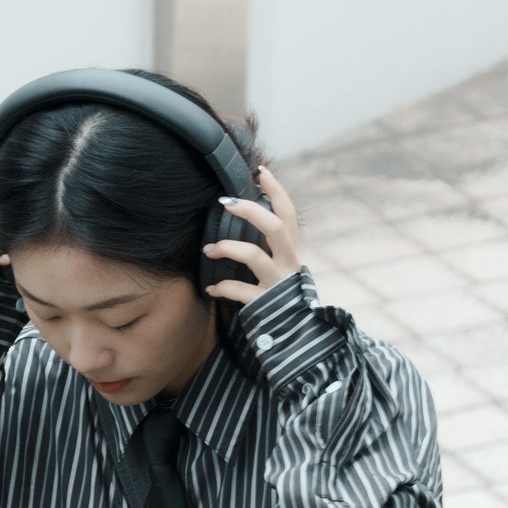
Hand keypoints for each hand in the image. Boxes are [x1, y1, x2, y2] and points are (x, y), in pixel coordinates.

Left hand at [203, 166, 301, 303]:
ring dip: (227, 247)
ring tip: (209, 250)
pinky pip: (240, 290)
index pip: (288, 214)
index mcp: (292, 252)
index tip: (261, 171)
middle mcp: (289, 264)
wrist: (298, 337)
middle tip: (225, 203)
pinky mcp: (265, 304)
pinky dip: (222, 287)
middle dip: (250, 210)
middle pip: (275, 227)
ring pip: (254, 255)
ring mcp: (278, 283)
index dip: (277, 191)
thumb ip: (272, 248)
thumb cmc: (282, 297)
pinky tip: (211, 288)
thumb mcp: (282, 268)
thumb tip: (250, 220)